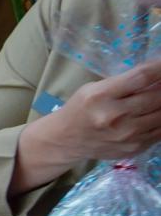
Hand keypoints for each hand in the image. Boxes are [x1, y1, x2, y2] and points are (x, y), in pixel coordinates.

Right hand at [45, 60, 160, 162]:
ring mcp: (127, 135)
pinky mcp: (135, 147)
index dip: (160, 68)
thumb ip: (124, 83)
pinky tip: (155, 112)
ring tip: (158, 98)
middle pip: (157, 96)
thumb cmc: (81, 109)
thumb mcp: (94, 88)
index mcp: (101, 95)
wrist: (66, 140)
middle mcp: (115, 115)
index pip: (142, 76)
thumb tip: (157, 75)